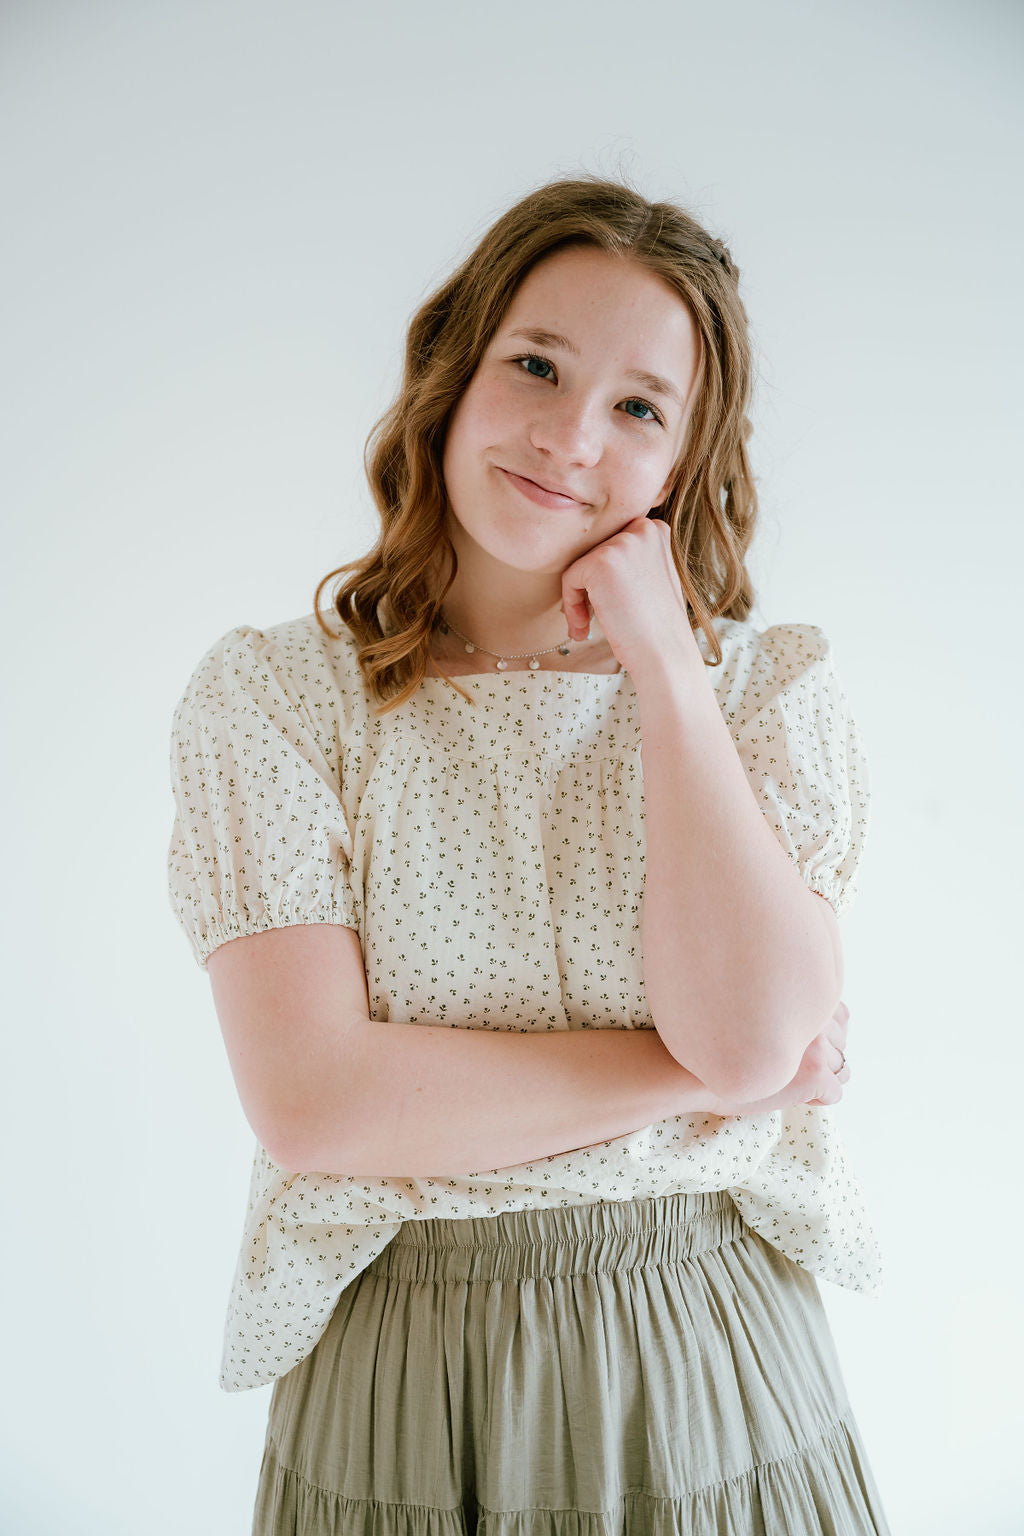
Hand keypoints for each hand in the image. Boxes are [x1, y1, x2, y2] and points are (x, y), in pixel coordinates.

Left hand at [560, 515, 703, 680]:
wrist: (666, 654)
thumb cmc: (658, 626)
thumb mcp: (652, 578)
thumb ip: (631, 560)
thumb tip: (596, 559)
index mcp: (657, 530)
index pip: (612, 544)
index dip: (604, 577)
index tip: (607, 605)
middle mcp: (643, 528)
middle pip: (595, 552)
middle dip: (589, 587)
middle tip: (591, 620)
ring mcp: (622, 543)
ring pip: (581, 565)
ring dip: (578, 599)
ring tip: (587, 627)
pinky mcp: (601, 561)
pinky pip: (569, 578)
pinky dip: (570, 605)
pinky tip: (584, 628)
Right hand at [711, 1000, 851, 1116]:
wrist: (690, 1071)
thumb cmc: (713, 1046)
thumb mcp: (752, 1013)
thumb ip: (782, 1011)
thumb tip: (816, 1026)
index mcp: (800, 994)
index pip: (840, 1015)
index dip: (822, 1037)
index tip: (799, 1049)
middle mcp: (812, 1015)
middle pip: (842, 1045)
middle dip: (823, 1059)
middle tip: (790, 1070)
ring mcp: (816, 1045)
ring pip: (842, 1070)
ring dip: (822, 1080)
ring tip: (789, 1083)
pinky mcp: (815, 1074)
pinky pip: (835, 1094)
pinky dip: (818, 1100)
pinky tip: (791, 1096)